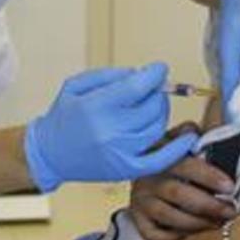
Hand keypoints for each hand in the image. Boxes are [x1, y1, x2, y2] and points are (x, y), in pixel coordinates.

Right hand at [25, 63, 197, 191]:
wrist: (50, 155)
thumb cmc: (63, 118)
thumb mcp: (76, 85)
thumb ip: (110, 75)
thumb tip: (141, 74)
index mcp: (96, 107)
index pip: (138, 86)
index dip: (155, 74)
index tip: (159, 69)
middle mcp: (110, 131)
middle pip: (152, 105)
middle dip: (156, 92)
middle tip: (150, 88)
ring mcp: (121, 153)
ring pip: (158, 126)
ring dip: (160, 111)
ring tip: (151, 106)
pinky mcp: (127, 169)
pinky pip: (162, 159)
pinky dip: (179, 147)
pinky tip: (189, 137)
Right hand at [130, 123, 235, 239]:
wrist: (143, 172)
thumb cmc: (174, 160)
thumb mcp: (180, 142)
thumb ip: (191, 136)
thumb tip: (194, 129)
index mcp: (160, 156)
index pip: (184, 165)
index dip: (208, 176)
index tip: (230, 186)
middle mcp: (147, 179)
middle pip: (177, 193)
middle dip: (208, 205)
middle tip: (231, 211)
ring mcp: (140, 201)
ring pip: (168, 216)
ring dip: (197, 224)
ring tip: (219, 226)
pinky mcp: (138, 220)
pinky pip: (155, 235)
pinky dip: (175, 239)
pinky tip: (194, 236)